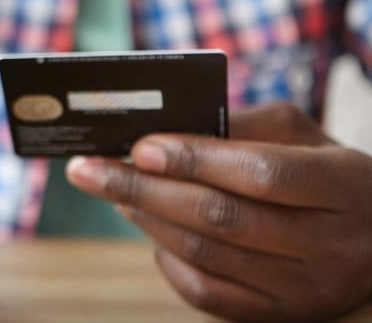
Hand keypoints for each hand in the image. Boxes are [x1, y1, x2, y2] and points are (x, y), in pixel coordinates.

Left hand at [67, 103, 371, 321]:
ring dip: (146, 218)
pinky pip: (206, 294)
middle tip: (89, 169)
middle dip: (142, 190)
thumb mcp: (302, 135)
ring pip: (205, 254)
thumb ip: (241, 128)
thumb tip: (163, 134)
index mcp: (343, 187)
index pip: (261, 174)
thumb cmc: (325, 173)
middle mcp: (329, 247)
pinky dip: (167, 258)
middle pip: (220, 218)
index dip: (194, 158)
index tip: (138, 146)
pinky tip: (148, 228)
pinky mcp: (278, 316)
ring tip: (112, 190)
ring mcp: (305, 291)